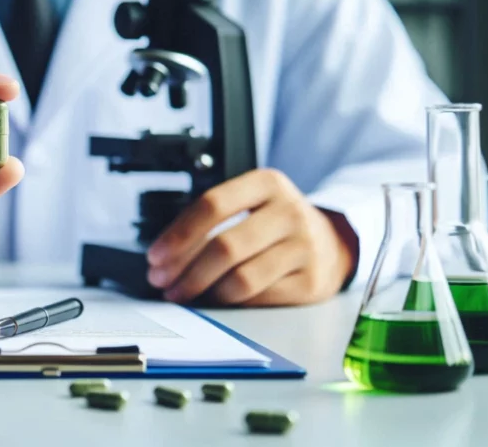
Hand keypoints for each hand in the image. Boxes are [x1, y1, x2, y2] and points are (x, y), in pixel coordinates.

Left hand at [146, 169, 356, 305]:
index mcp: (267, 184)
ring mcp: (304, 248)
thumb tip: (164, 260)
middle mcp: (289, 212)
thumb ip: (211, 221)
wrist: (332, 242)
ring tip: (185, 294)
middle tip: (164, 284)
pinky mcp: (311, 282)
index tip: (155, 257)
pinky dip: (229, 303)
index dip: (178, 234)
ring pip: (240, 278)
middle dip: (185, 271)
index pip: (212, 205)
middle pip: (224, 246)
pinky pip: (258, 298)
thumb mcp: (251, 203)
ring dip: (203, 292)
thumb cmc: (276, 224)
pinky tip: (214, 300)